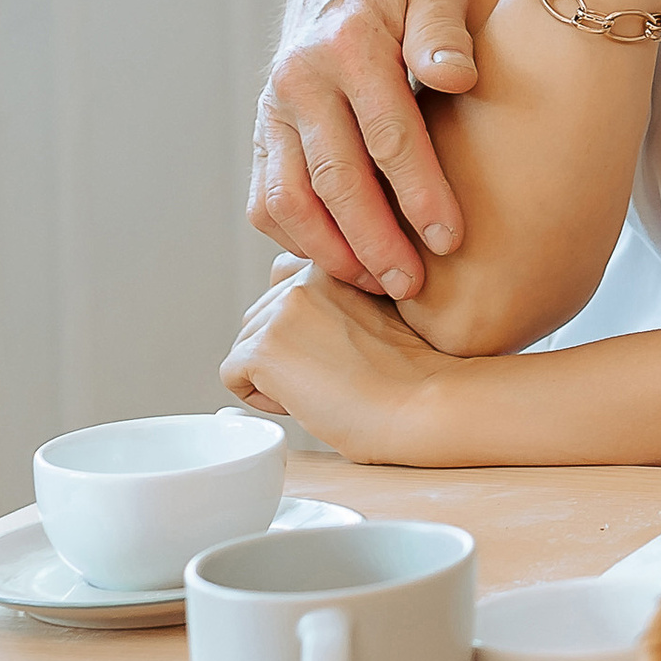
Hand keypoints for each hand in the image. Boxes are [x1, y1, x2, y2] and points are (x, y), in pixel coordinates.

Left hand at [222, 264, 457, 458]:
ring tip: (326, 385)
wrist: (426, 404)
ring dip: (275, 372)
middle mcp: (306, 273)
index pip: (287, 280)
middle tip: (337, 372)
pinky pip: (233, 376)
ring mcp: (283, 309)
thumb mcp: (385, 308)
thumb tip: (302, 322)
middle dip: (286, 349)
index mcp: (339, 257)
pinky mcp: (264, 347)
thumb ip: (342, 297)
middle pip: (260, 315)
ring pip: (245, 344)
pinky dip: (263, 398)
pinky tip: (307, 400)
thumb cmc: (418, 371)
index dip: (305, 323)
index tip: (342, 347)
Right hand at [250, 0, 477, 297]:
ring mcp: (273, 108)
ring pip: (289, 198)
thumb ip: (446, 29)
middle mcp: (300, 79)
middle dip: (374, 242)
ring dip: (331, 251)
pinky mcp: (263, 130)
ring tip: (379, 285)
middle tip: (413, 287)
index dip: (419, 193)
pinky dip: (297, 239)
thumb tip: (455, 77)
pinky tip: (342, 262)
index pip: (387, 135)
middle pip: (334, 178)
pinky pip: (267, 198)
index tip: (450, 240)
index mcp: (349, 44)